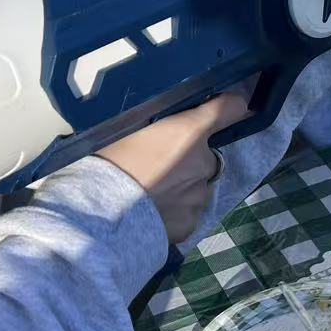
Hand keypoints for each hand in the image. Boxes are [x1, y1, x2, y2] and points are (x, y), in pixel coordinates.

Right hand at [96, 91, 250, 242]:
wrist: (100, 212)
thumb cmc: (110, 162)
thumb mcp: (131, 129)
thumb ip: (160, 127)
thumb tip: (177, 120)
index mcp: (189, 132)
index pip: (230, 108)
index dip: (230, 107)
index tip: (228, 107)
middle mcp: (204, 162)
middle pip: (207, 159)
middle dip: (191, 163)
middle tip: (160, 169)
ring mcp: (200, 195)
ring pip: (198, 190)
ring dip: (183, 190)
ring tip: (151, 196)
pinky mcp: (190, 224)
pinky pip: (187, 215)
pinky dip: (175, 215)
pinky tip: (152, 215)